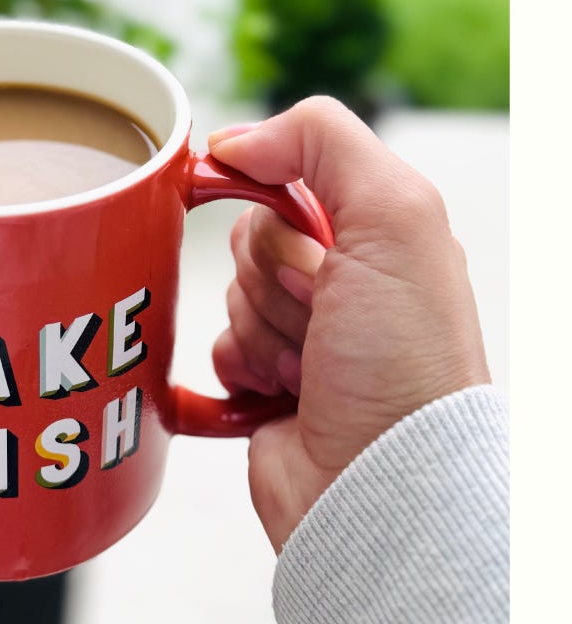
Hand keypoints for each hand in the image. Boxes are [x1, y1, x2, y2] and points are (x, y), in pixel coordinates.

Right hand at [208, 97, 490, 552]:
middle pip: (251, 237)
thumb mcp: (396, 216)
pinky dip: (238, 367)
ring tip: (309, 368)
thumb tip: (238, 138)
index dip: (282, 213)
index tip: (309, 248)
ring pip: (228, 294)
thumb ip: (324, 141)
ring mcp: (307, 336)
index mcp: (383, 235)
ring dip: (260, 329)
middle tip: (320, 316)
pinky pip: (216, 350)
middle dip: (273, 278)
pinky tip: (278, 391)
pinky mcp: (269, 387)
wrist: (381, 485)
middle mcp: (348, 282)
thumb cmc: (406, 365)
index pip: (289, 180)